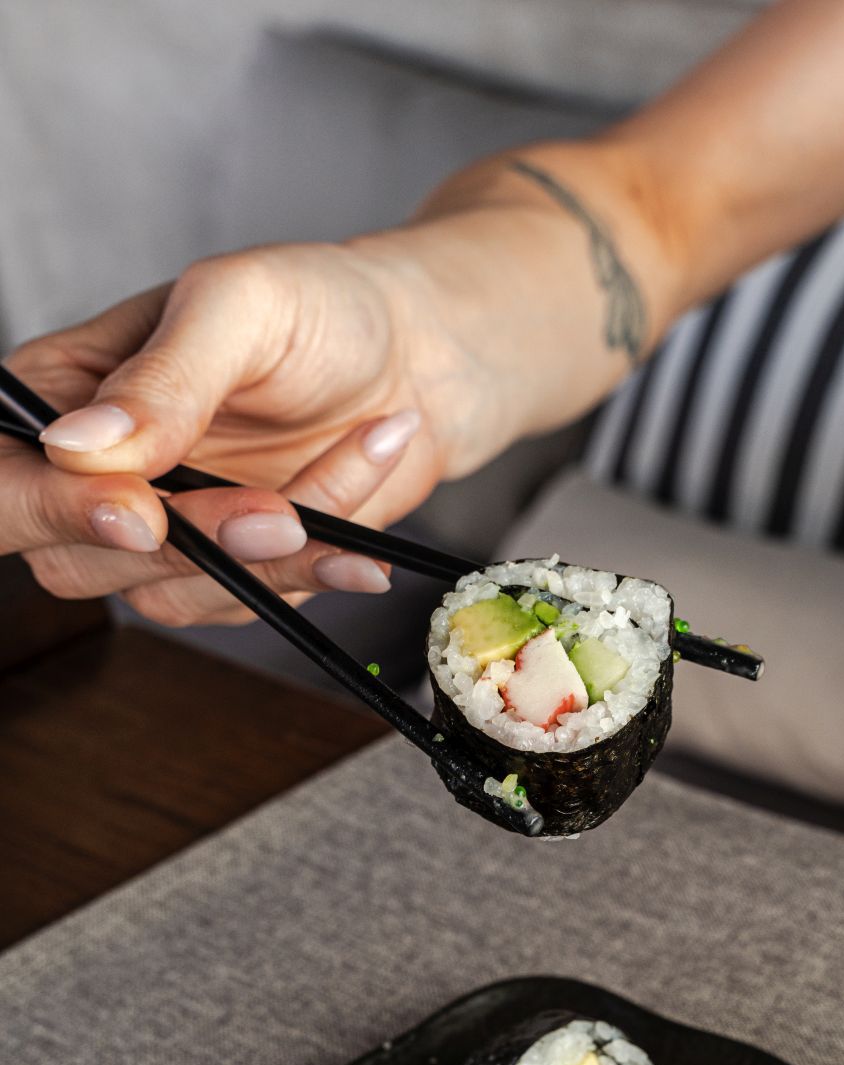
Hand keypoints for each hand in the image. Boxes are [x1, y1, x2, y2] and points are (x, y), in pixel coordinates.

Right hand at [5, 145, 672, 625]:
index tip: (144, 515)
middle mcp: (99, 474)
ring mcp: (167, 532)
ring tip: (355, 462)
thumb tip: (79, 446)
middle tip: (278, 511)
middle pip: (81, 560)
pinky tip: (361, 534)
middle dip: (192, 546)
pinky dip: (316, 567)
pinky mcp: (234, 571)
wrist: (421, 356)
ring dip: (273, 554)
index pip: (7, 477)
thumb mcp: (240, 308)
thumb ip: (162, 379)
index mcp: (63, 393)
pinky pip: (253, 600)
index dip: (55, 509)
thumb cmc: (322, 305)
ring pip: (174, 595)